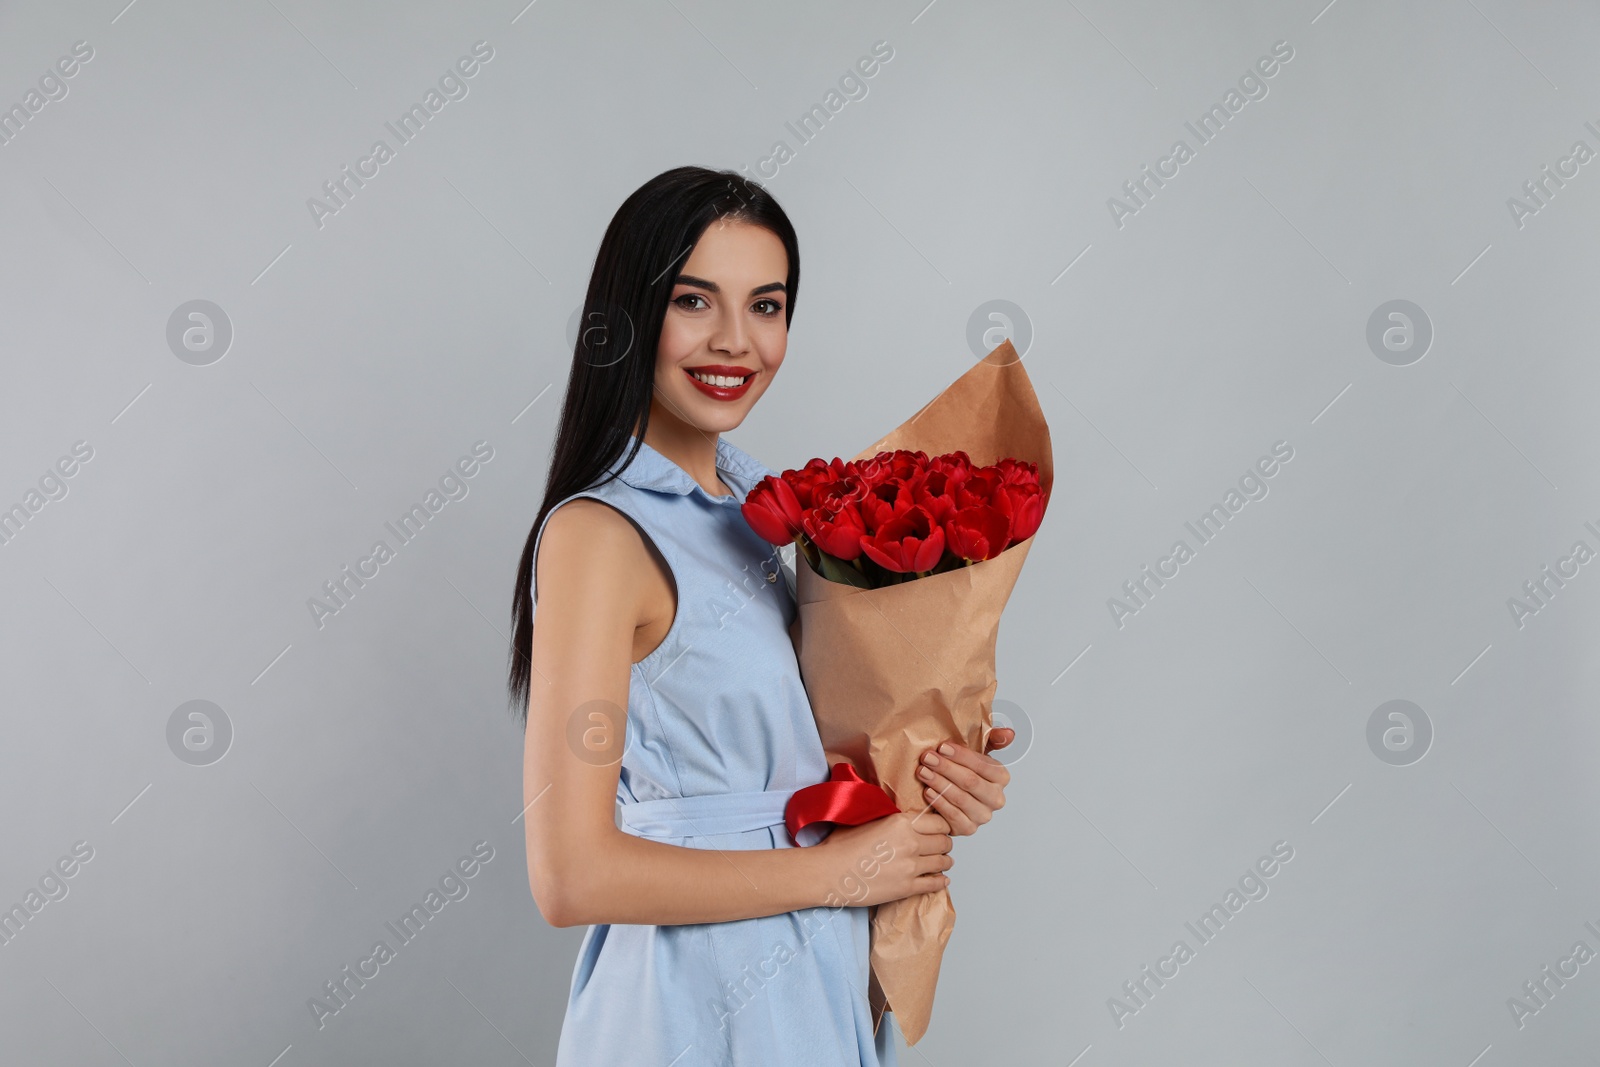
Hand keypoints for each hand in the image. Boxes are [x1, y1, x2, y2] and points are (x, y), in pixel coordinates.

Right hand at [817, 811, 953, 906]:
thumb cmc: (841, 846)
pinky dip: (940, 881)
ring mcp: (911, 867)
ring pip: (943, 862)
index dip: (941, 826)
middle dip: (943, 844)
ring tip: (940, 862)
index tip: (939, 830)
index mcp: (901, 822)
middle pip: (944, 842)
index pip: (938, 822)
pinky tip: (941, 879)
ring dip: (944, 862)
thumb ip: (892, 819)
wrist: (829, 872)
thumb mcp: (868, 820)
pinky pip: (934, 884)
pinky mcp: (907, 888)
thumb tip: (904, 818)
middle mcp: (911, 842)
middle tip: (940, 846)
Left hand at [915, 728, 1013, 836]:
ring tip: (923, 771)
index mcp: (1001, 778)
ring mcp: (983, 816)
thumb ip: (992, 739)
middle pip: (970, 782)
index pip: (982, 765)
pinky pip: (953, 816)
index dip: (961, 756)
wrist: (951, 796)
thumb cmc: (964, 771)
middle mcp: (996, 799)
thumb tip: (1008, 733)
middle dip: (946, 768)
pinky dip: (939, 802)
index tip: (942, 747)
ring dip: (939, 783)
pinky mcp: (968, 828)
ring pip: (960, 798)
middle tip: (927, 758)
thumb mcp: (976, 752)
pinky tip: (927, 791)